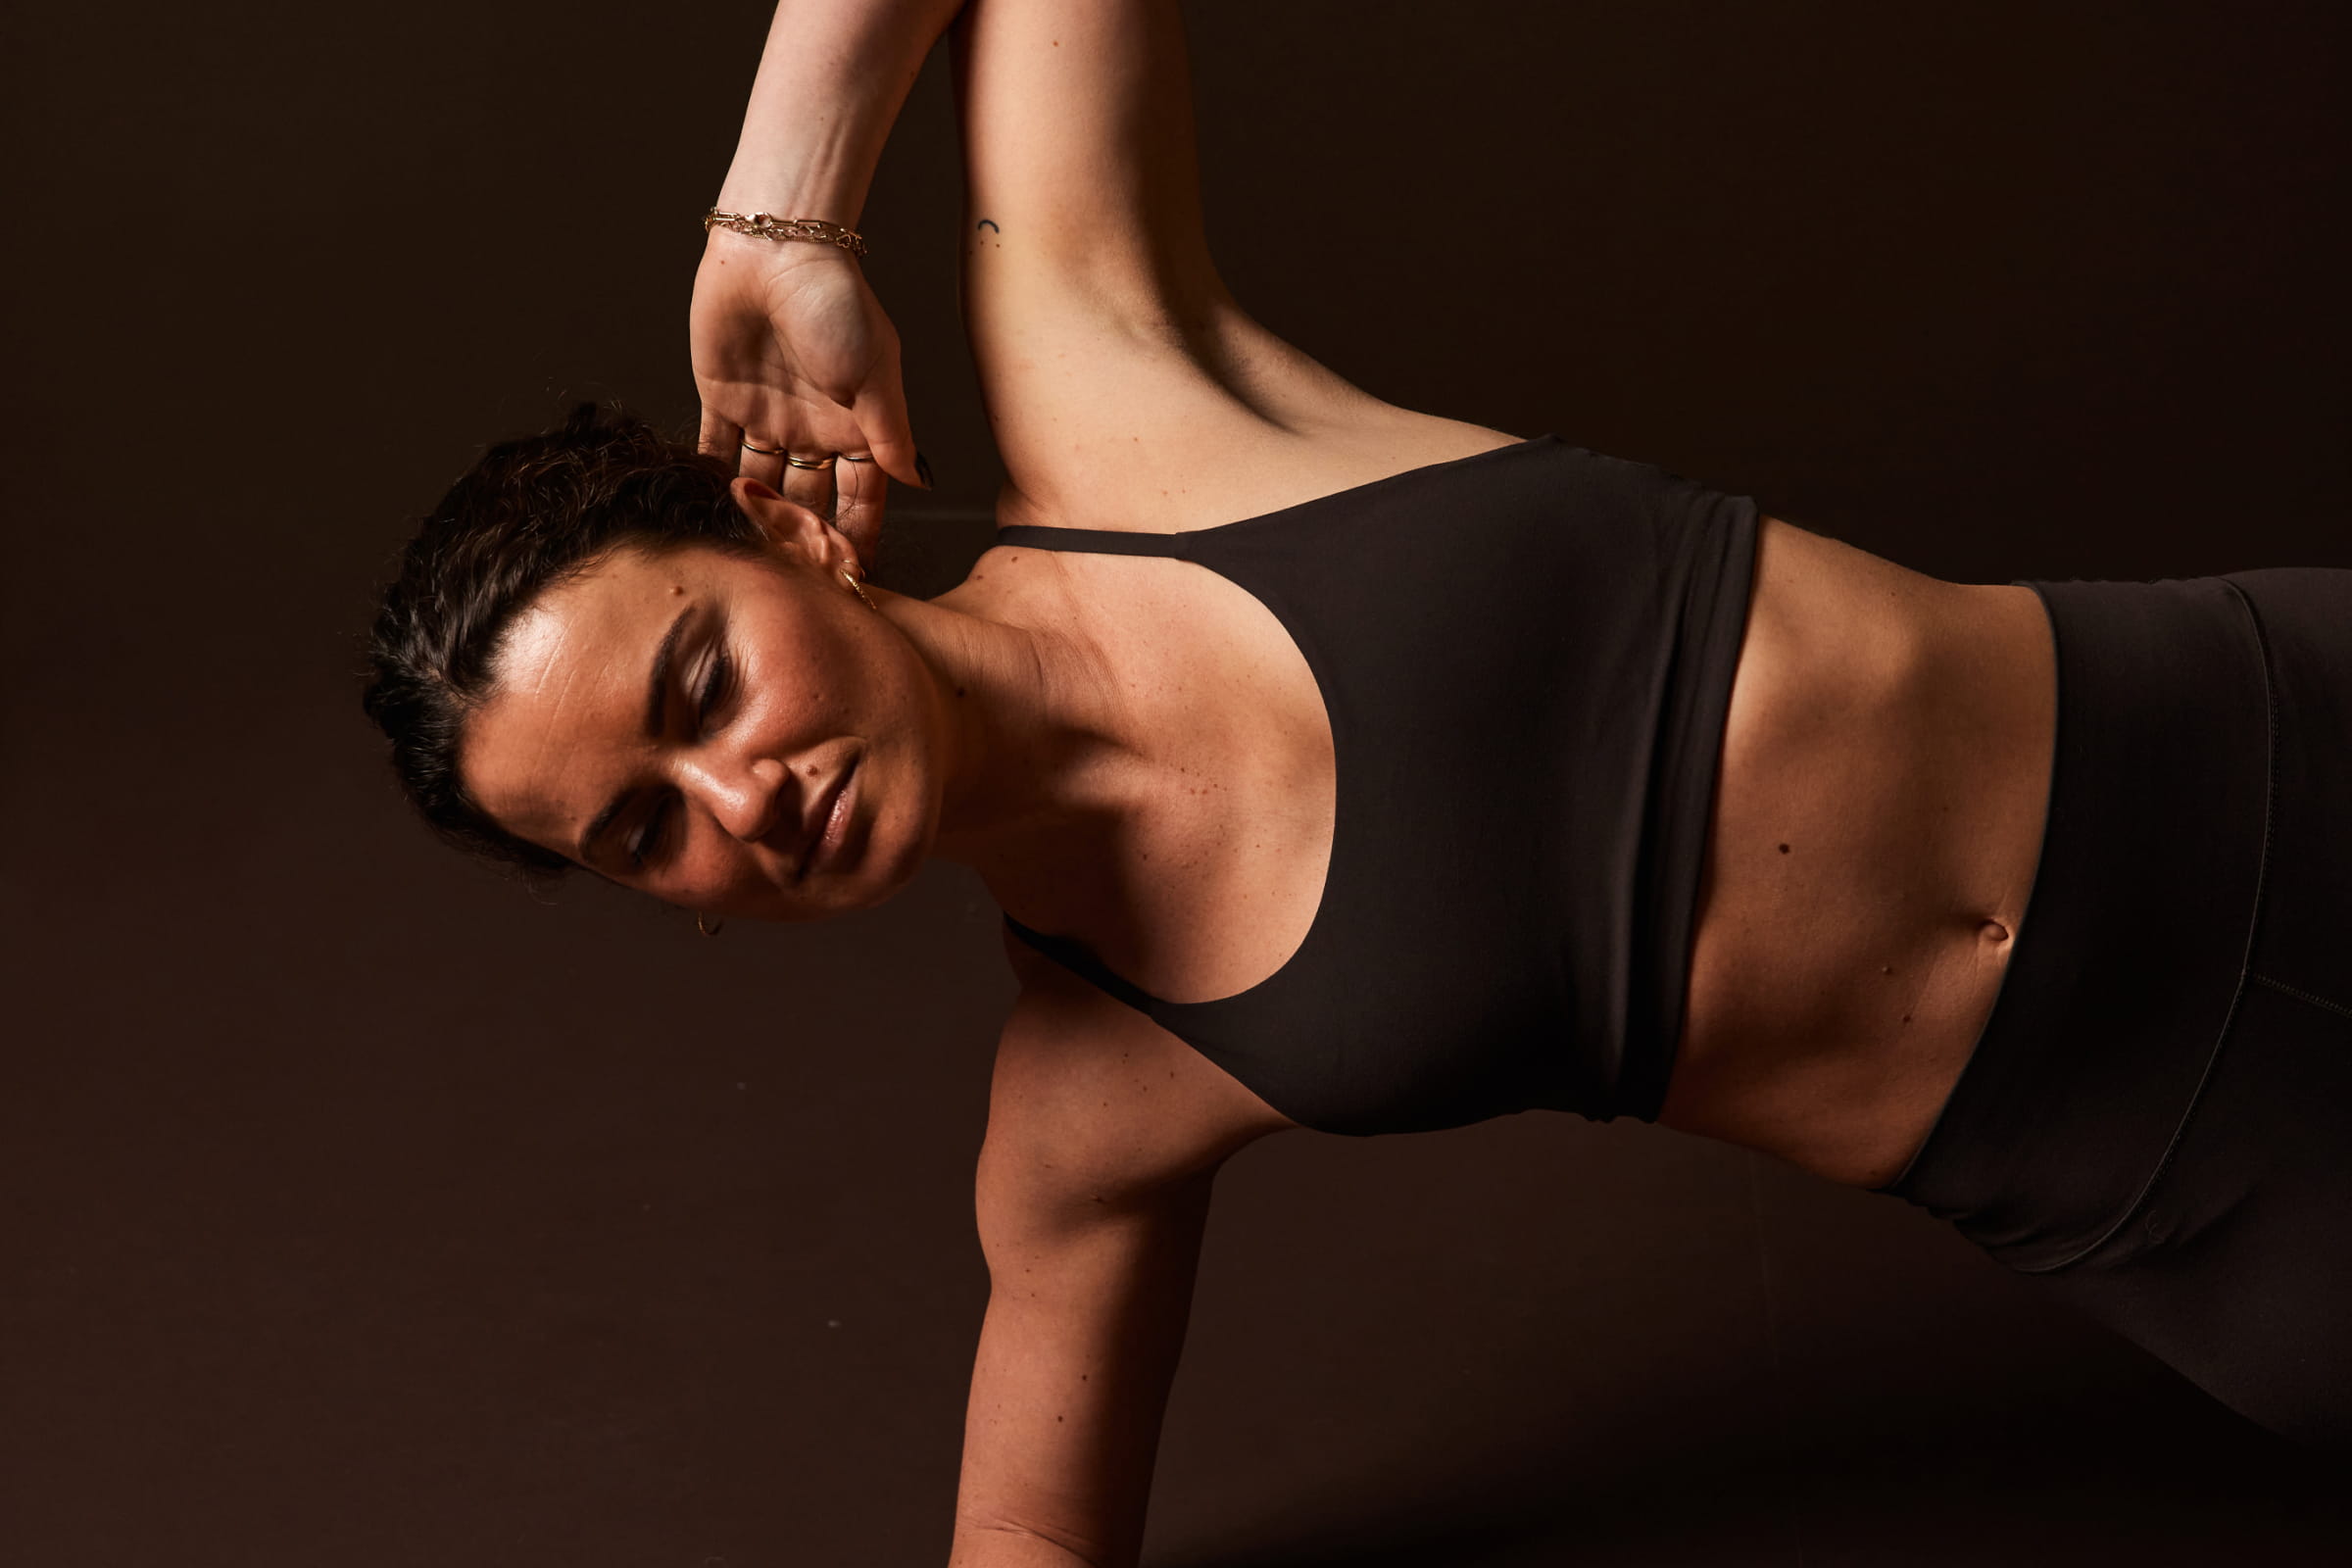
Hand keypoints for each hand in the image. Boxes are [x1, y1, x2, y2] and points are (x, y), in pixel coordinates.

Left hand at [690, 232, 922, 568]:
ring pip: (762, 485)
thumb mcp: (875, 375)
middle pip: (810, 500)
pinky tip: (708, 518)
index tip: (851, 580)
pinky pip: (714, 451)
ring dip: (757, 518)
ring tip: (748, 561)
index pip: (861, 499)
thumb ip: (891, 435)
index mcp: (857, 427)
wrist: (774, 248)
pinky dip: (711, 483)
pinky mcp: (723, 399)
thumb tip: (921, 484)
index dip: (857, 538)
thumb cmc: (836, 303)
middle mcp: (814, 429)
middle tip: (793, 582)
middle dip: (804, 539)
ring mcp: (767, 416)